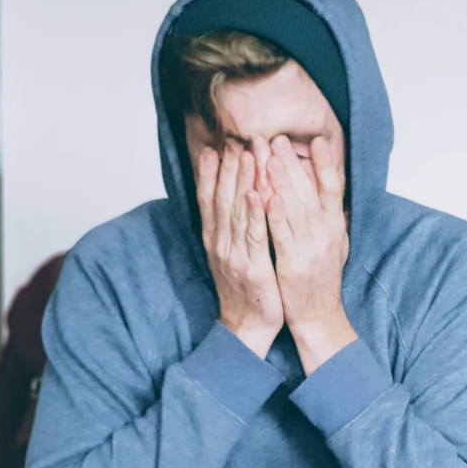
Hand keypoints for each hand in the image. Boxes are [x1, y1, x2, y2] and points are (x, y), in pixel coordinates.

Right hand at [197, 143, 283, 357]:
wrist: (247, 326)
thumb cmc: (245, 290)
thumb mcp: (232, 255)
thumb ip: (231, 229)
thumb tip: (232, 201)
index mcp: (215, 239)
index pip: (209, 199)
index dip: (211, 173)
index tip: (215, 147)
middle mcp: (220, 243)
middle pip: (221, 199)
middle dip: (228, 168)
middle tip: (234, 141)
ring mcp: (234, 255)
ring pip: (236, 211)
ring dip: (241, 181)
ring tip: (246, 155)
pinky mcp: (253, 267)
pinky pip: (254, 236)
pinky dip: (254, 214)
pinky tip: (257, 194)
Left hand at [266, 135, 356, 375]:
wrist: (318, 315)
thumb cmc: (321, 279)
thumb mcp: (335, 244)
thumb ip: (331, 218)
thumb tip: (332, 192)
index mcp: (335, 226)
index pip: (334, 187)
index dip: (326, 163)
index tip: (317, 140)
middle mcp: (326, 233)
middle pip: (309, 190)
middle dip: (291, 162)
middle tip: (276, 138)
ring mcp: (311, 247)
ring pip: (294, 207)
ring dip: (281, 180)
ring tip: (267, 155)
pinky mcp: (293, 262)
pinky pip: (282, 234)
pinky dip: (274, 214)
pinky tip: (264, 195)